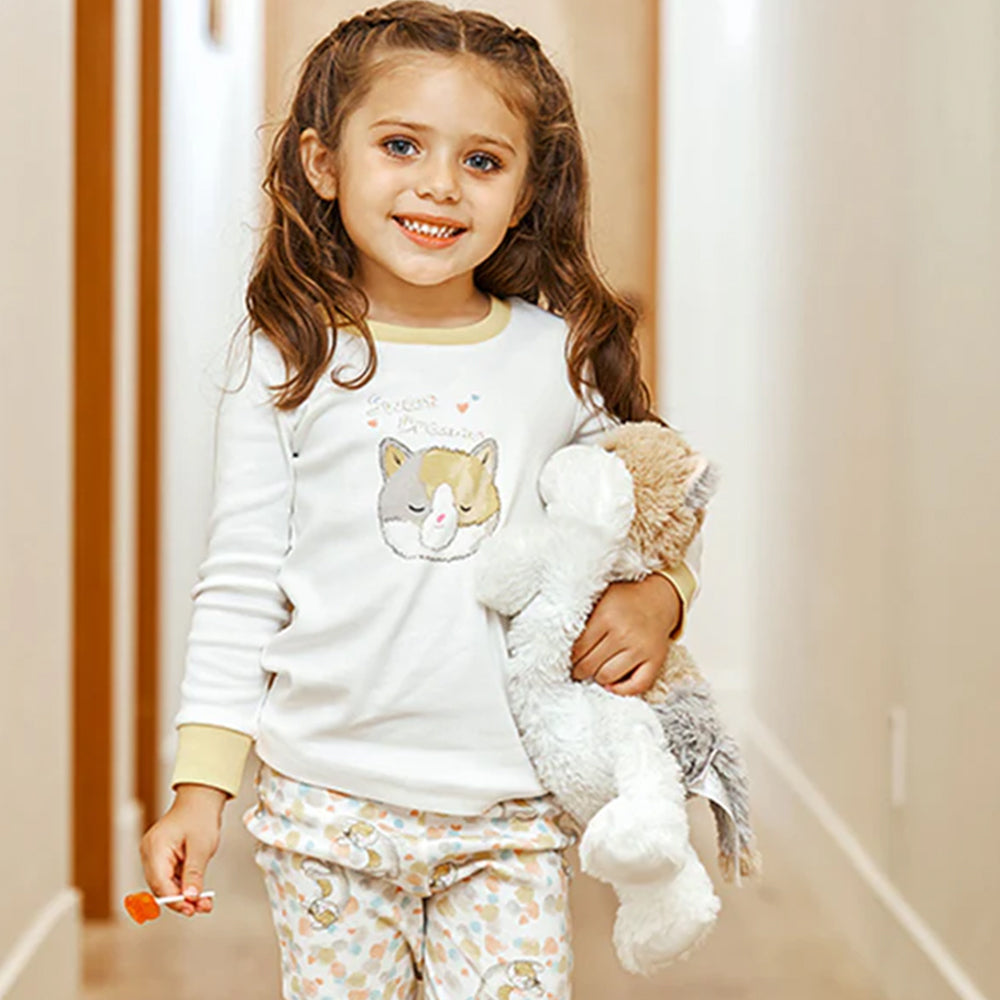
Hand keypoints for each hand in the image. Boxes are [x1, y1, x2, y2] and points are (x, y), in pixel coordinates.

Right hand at [139, 784, 226, 916]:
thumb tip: (191, 897)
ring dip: (184, 895)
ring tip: (203, 903)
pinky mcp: (162, 858)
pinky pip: (170, 877)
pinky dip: (183, 886)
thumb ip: (194, 873)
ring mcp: (155, 855)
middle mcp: (150, 852)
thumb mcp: (201, 846)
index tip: (191, 908)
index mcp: (155, 847)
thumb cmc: (200, 816)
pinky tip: (197, 893)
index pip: (160, 882)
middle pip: (161, 887)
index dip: (175, 899)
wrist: (201, 799)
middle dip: (180, 900)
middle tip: (200, 908)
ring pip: (166, 885)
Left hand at [570, 575, 680, 695]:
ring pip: (608, 677)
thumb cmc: (625, 600)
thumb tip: (562, 642)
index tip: (570, 659)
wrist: (658, 599)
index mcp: (606, 616)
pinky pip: (637, 685)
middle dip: (580, 670)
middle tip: (578, 669)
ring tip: (594, 672)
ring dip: (597, 678)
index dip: (571, 657)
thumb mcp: (601, 599)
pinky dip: (622, 690)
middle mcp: (623, 633)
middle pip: (590, 665)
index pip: (579, 648)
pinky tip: (612, 684)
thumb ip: (584, 618)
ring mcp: (640, 648)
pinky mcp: (655, 660)